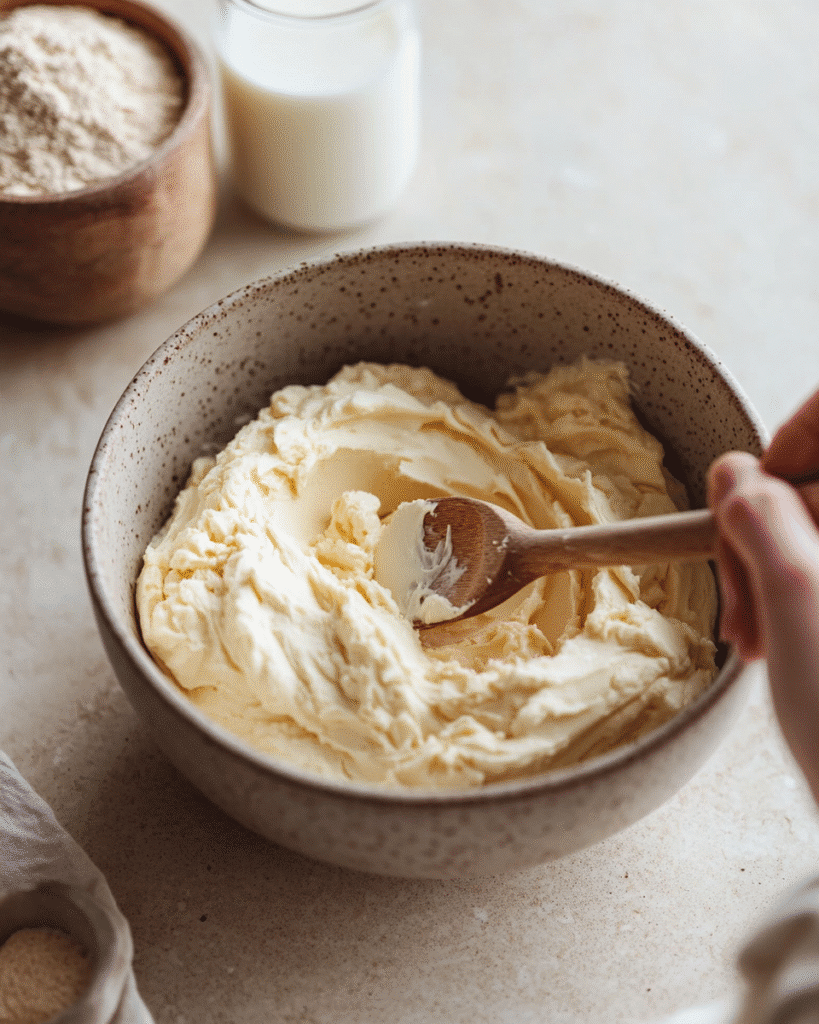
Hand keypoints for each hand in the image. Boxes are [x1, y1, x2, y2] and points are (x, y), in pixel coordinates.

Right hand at [707, 387, 818, 803]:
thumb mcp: (799, 608)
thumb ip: (761, 523)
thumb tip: (733, 474)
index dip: (791, 442)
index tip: (747, 493)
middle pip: (818, 485)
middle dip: (763, 528)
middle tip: (740, 598)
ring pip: (813, 529)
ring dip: (767, 568)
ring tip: (747, 634)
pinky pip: (815, 566)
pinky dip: (786, 591)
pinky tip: (769, 636)